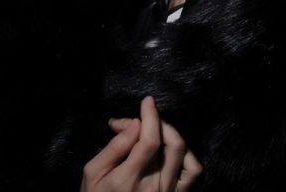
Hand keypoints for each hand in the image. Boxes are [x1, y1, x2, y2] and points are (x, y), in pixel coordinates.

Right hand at [79, 96, 202, 190]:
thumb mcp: (93, 173)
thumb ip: (114, 148)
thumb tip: (135, 124)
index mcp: (128, 180)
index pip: (149, 140)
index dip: (151, 116)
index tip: (147, 101)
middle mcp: (153, 187)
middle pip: (169, 143)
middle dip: (157, 122)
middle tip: (141, 120)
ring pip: (183, 154)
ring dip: (171, 134)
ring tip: (156, 131)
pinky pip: (192, 172)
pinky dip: (187, 154)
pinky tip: (172, 149)